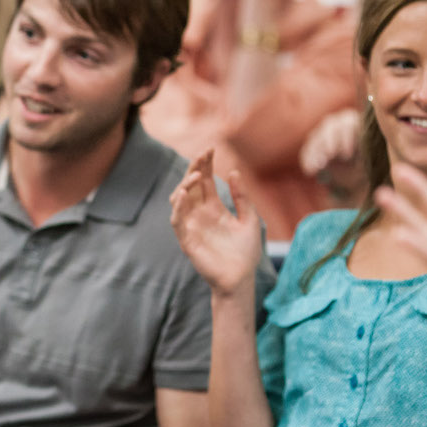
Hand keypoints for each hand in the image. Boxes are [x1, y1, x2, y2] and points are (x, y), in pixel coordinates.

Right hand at [169, 150, 262, 296]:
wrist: (241, 279)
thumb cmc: (246, 253)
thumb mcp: (250, 219)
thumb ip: (242, 197)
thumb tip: (234, 172)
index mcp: (215, 208)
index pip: (205, 181)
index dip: (206, 164)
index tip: (211, 148)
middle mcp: (200, 214)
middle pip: (191, 186)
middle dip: (194, 168)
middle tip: (202, 154)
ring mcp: (192, 226)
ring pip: (180, 200)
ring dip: (185, 185)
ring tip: (195, 174)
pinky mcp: (187, 239)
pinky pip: (177, 220)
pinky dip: (178, 207)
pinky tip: (183, 194)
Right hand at [300, 108, 365, 205]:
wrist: (356, 180)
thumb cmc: (370, 166)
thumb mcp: (374, 159)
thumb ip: (372, 150)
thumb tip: (375, 146)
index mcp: (357, 123)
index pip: (348, 122)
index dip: (346, 137)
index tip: (347, 155)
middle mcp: (339, 124)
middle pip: (329, 127)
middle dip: (329, 142)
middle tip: (330, 157)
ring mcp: (323, 134)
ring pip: (316, 137)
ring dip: (316, 152)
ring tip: (318, 167)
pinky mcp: (313, 146)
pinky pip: (307, 150)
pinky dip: (308, 160)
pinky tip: (310, 171)